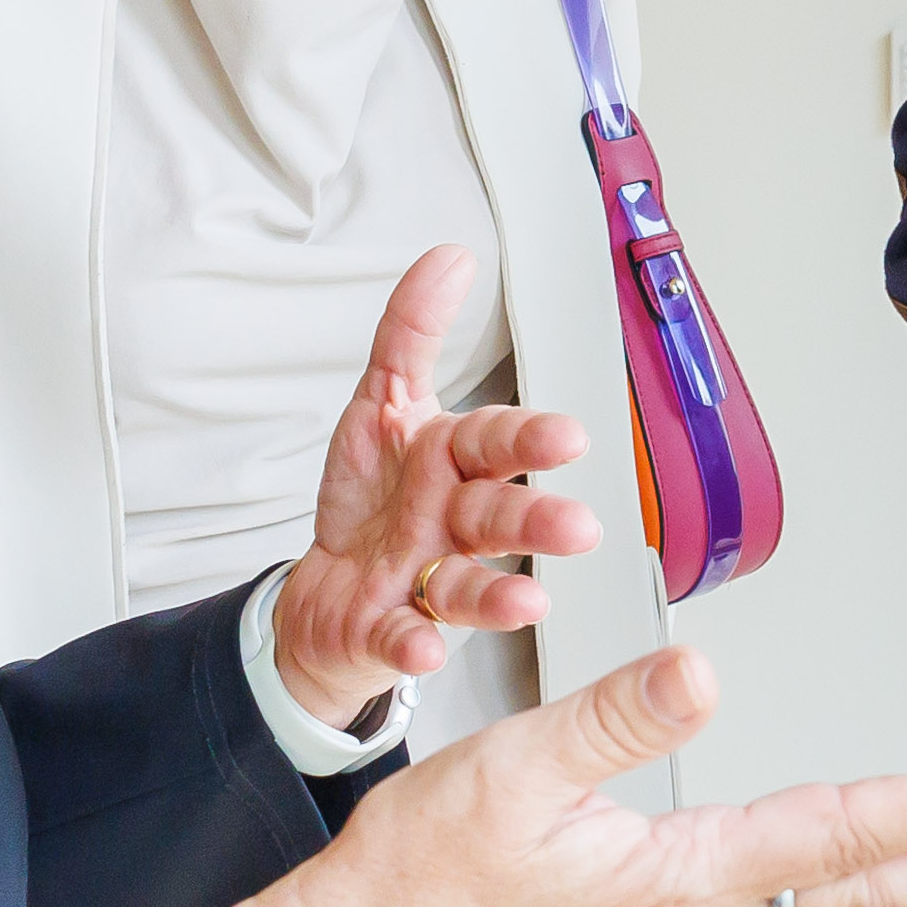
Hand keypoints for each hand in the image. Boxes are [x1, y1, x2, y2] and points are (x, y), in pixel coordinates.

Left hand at [266, 247, 601, 731]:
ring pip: (470, 587)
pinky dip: (413, 646)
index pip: (494, 442)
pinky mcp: (390, 630)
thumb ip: (412, 331)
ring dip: (501, 597)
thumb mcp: (382, 402)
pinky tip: (424, 648)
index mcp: (451, 464)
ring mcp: (425, 580)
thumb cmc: (374, 499)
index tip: (567, 437)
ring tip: (528, 604)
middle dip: (537, 519)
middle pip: (497, 517)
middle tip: (577, 527)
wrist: (330, 592)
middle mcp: (449, 525)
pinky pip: (403, 639)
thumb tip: (450, 258)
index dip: (526, 437)